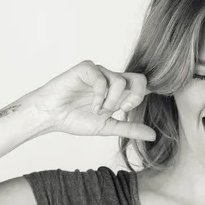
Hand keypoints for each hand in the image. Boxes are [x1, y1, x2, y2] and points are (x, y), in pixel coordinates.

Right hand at [33, 60, 155, 140]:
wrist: (50, 116)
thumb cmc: (75, 119)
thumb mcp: (108, 127)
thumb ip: (129, 129)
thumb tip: (153, 136)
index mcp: (119, 92)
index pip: (142, 87)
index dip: (143, 97)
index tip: (128, 111)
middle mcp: (111, 79)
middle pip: (139, 78)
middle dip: (134, 97)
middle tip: (121, 110)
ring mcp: (99, 73)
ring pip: (120, 81)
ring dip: (111, 101)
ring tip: (98, 111)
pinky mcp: (86, 69)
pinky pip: (101, 78)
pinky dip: (99, 96)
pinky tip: (92, 106)